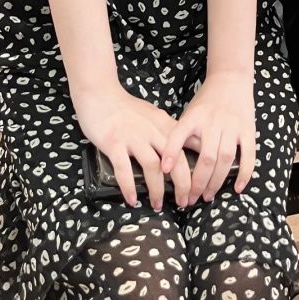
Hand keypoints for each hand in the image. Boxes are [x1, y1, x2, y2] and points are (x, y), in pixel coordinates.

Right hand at [73, 81, 192, 208]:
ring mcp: (133, 137)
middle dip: (182, 184)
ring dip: (157, 189)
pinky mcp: (114, 143)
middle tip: (184, 202)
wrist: (100, 94)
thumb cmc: (126, 108)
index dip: (195, 168)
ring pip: (152, 167)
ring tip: (158, 205)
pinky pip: (124, 169)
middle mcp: (152, 131)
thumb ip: (167, 131)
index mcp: (164, 124)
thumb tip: (183, 150)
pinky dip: (129, 186)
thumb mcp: (153, 115)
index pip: (187, 147)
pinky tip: (132, 200)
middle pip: (175, 160)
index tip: (197, 186)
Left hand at [160, 68, 255, 205]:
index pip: (180, 134)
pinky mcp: (248, 130)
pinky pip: (249, 155)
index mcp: (194, 116)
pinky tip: (237, 188)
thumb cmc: (206, 101)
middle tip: (190, 199)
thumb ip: (182, 134)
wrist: (230, 79)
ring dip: (216, 181)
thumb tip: (168, 164)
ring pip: (225, 159)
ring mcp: (232, 126)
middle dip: (197, 182)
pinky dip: (244, 173)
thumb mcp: (189, 112)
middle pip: (206, 157)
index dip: (171, 152)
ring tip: (207, 196)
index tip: (164, 170)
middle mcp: (213, 122)